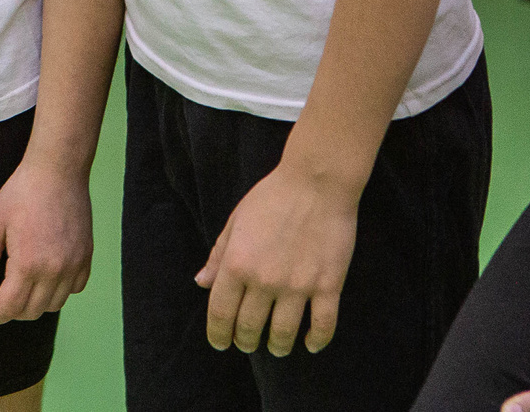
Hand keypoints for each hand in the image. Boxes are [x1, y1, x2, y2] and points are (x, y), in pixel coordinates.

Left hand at [0, 156, 92, 322]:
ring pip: (54, 304)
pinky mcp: (86, 256)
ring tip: (19, 287)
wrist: (57, 170)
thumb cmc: (23, 192)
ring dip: (34, 304)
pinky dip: (58, 291)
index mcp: (28, 264)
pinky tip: (44, 277)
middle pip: (32, 311)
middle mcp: (55, 270)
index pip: (10, 307)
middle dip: (10, 311)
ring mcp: (74, 264)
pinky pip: (74, 288)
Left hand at [196, 152, 359, 355]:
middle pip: (250, 328)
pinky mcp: (328, 285)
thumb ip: (218, 255)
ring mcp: (297, 285)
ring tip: (277, 348)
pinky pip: (322, 325)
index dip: (218, 335)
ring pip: (283, 334)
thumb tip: (201, 283)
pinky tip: (309, 344)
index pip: (221, 313)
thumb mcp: (236, 221)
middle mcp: (264, 280)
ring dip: (278, 346)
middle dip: (246, 342)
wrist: (316, 182)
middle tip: (248, 344)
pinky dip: (316, 341)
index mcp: (236, 264)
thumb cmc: (272, 197)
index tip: (221, 343)